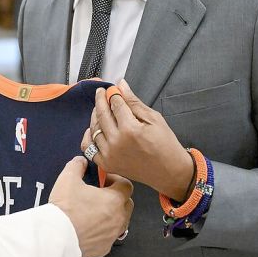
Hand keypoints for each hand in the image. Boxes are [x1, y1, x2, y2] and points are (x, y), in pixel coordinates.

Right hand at [49, 157, 132, 256]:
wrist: (57, 236)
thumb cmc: (65, 207)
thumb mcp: (68, 178)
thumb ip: (77, 165)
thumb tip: (81, 162)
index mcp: (114, 199)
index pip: (126, 185)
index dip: (115, 180)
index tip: (103, 180)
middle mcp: (119, 218)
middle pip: (127, 203)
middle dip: (116, 197)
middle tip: (100, 194)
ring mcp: (113, 234)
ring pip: (121, 221)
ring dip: (112, 214)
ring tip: (95, 211)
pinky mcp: (105, 247)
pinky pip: (110, 236)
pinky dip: (104, 230)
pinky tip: (90, 226)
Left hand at [82, 80, 194, 200]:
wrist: (169, 171)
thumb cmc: (165, 144)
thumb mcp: (154, 118)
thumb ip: (134, 102)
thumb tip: (121, 85)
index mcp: (130, 129)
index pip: (115, 104)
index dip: (112, 93)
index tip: (112, 88)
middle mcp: (116, 142)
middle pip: (102, 114)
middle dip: (100, 100)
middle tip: (101, 92)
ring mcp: (109, 154)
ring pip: (94, 128)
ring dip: (95, 116)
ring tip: (100, 109)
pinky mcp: (106, 164)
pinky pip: (89, 148)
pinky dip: (89, 136)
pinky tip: (93, 129)